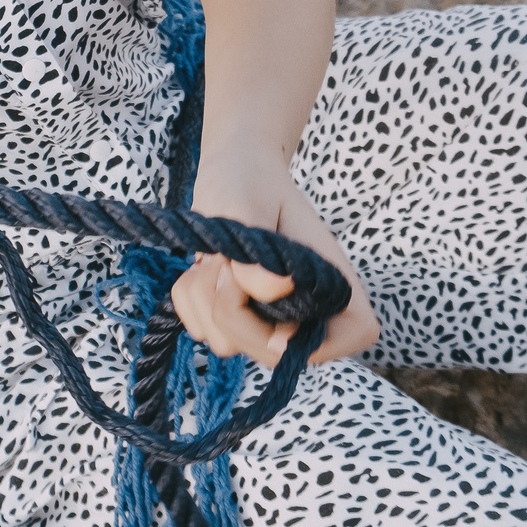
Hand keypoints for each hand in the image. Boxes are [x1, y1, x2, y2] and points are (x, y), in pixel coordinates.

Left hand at [172, 166, 378, 368]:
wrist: (233, 173)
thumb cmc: (250, 181)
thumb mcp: (248, 206)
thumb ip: (256, 255)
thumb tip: (272, 291)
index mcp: (332, 285)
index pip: (336, 344)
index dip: (301, 340)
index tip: (267, 299)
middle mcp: (305, 310)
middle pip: (269, 353)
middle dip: (232, 310)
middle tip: (226, 261)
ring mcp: (268, 318)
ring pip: (227, 344)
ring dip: (205, 299)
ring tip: (216, 256)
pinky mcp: (234, 318)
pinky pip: (200, 330)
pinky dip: (189, 299)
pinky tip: (203, 266)